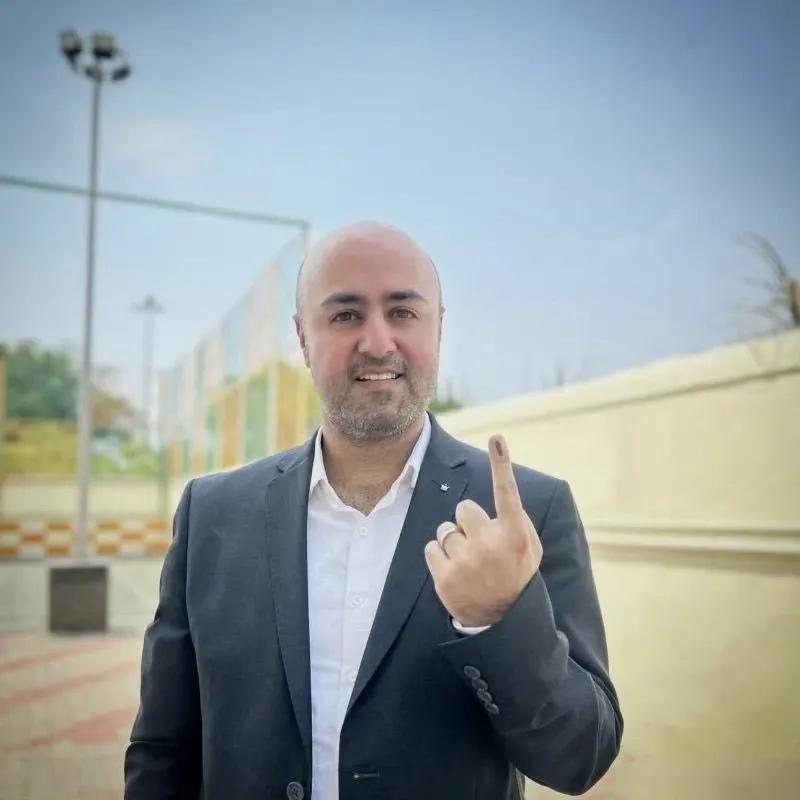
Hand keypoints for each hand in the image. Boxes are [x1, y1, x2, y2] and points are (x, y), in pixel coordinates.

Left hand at [424, 435, 542, 627]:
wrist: (503, 622)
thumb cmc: (515, 575)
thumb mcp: (529, 548)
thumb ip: (517, 519)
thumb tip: (504, 485)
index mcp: (515, 534)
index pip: (507, 492)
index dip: (502, 463)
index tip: (497, 438)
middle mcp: (491, 544)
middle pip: (463, 509)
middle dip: (467, 522)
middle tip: (479, 545)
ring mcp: (467, 561)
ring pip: (445, 529)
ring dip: (453, 542)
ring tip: (469, 563)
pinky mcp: (445, 577)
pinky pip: (431, 548)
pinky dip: (439, 558)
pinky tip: (454, 572)